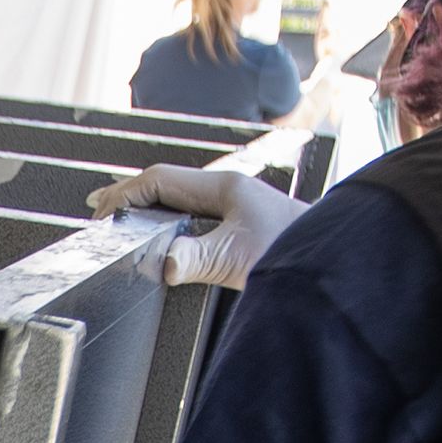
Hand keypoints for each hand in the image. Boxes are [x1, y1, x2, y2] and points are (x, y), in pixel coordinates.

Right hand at [84, 164, 303, 291]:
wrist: (339, 263)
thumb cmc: (300, 256)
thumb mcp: (240, 261)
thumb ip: (197, 260)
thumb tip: (163, 263)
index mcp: (225, 187)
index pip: (160, 179)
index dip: (125, 194)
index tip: (102, 214)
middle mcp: (231, 191)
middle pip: (167, 184)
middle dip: (131, 197)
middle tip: (101, 213)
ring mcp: (239, 206)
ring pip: (182, 198)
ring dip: (151, 207)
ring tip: (124, 222)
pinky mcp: (246, 225)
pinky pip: (197, 214)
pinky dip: (171, 221)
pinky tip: (166, 238)